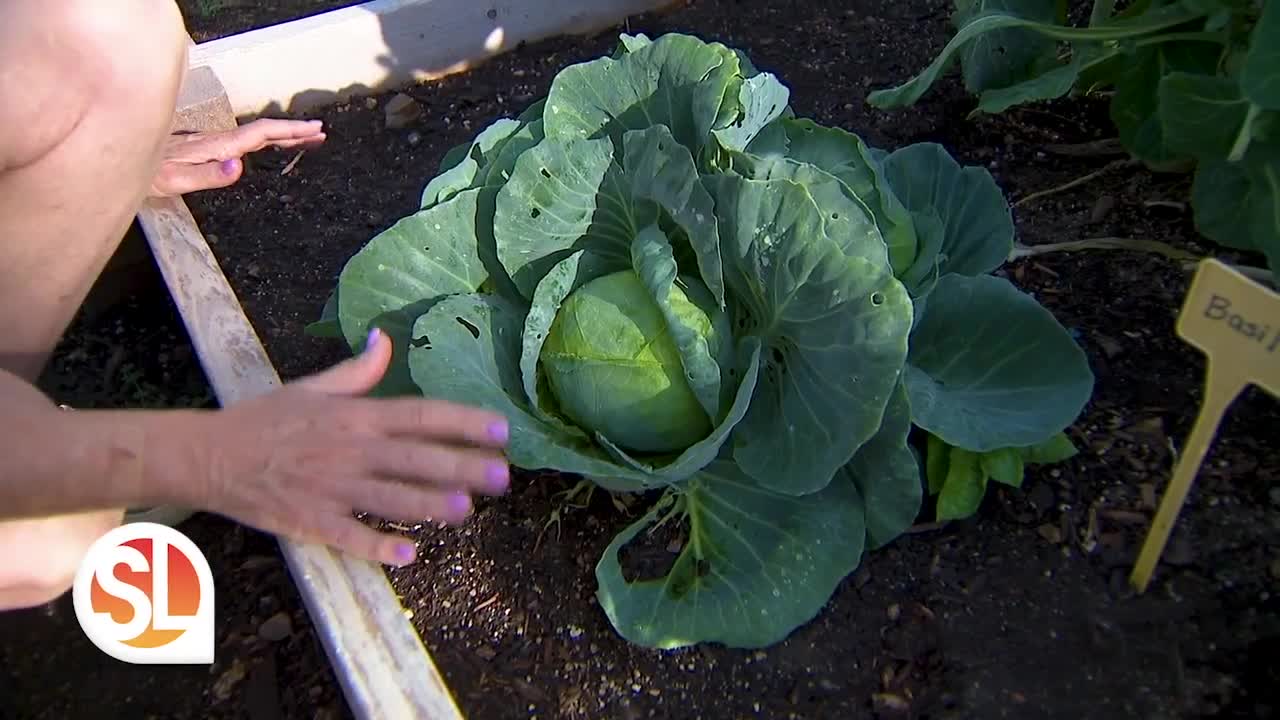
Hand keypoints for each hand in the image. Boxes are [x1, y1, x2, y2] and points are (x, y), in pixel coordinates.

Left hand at [149, 117, 326, 196]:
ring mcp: (211, 143)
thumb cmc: (145, 175)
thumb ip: (207, 175)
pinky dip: (265, 140)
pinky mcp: (205, 147)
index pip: (260, 135)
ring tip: (306, 138)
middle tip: (321, 133)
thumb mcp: (174, 181)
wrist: (118, 157)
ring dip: (282, 135)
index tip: (314, 131)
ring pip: (254, 135)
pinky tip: (268, 145)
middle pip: (262, 131)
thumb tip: (241, 166)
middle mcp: (216, 141)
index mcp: (216, 147)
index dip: (289, 132)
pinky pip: (244, 140)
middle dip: (293, 131)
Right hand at [180, 328, 510, 566]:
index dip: (463, 421)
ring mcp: (331, 488)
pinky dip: (378, 546)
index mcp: (355, 416)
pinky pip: (349, 537)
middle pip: (415, 458)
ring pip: (389, 497)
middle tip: (501, 475)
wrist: (208, 454)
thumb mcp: (311, 386)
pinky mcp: (310, 521)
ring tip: (465, 511)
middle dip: (461, 466)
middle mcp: (350, 451)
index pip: (420, 415)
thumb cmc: (263, 419)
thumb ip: (357, 370)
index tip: (500, 429)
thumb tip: (384, 339)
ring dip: (428, 504)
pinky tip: (408, 554)